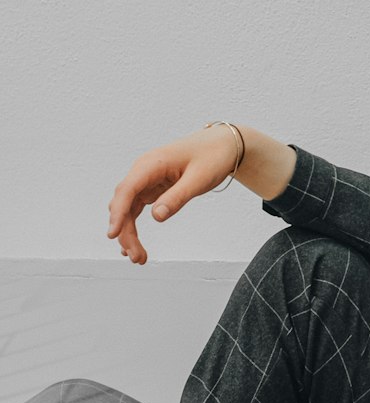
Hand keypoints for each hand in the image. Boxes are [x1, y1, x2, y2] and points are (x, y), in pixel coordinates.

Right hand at [106, 126, 239, 264]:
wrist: (223, 144)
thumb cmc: (213, 156)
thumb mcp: (199, 179)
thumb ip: (177, 197)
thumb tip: (156, 217)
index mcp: (152, 164)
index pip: (127, 190)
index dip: (117, 213)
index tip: (113, 234)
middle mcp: (143, 171)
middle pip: (124, 204)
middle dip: (126, 232)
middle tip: (136, 258)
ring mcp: (146, 180)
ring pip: (128, 209)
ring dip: (129, 233)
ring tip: (138, 258)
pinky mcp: (152, 187)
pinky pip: (136, 209)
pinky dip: (133, 226)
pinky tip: (133, 244)